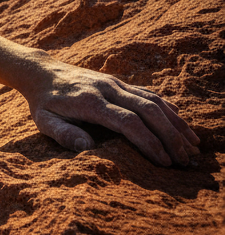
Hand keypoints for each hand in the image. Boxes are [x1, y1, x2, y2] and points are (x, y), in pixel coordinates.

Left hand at [21, 59, 199, 165]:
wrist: (41, 72)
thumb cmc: (43, 103)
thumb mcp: (44, 121)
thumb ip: (64, 134)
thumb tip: (88, 148)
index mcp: (90, 102)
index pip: (128, 122)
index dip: (149, 142)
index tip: (164, 162)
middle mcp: (107, 89)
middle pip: (148, 110)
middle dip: (170, 136)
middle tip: (184, 160)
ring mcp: (114, 83)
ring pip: (153, 101)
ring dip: (175, 122)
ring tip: (192, 145)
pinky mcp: (118, 82)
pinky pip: (148, 93)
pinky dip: (168, 108)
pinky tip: (180, 123)